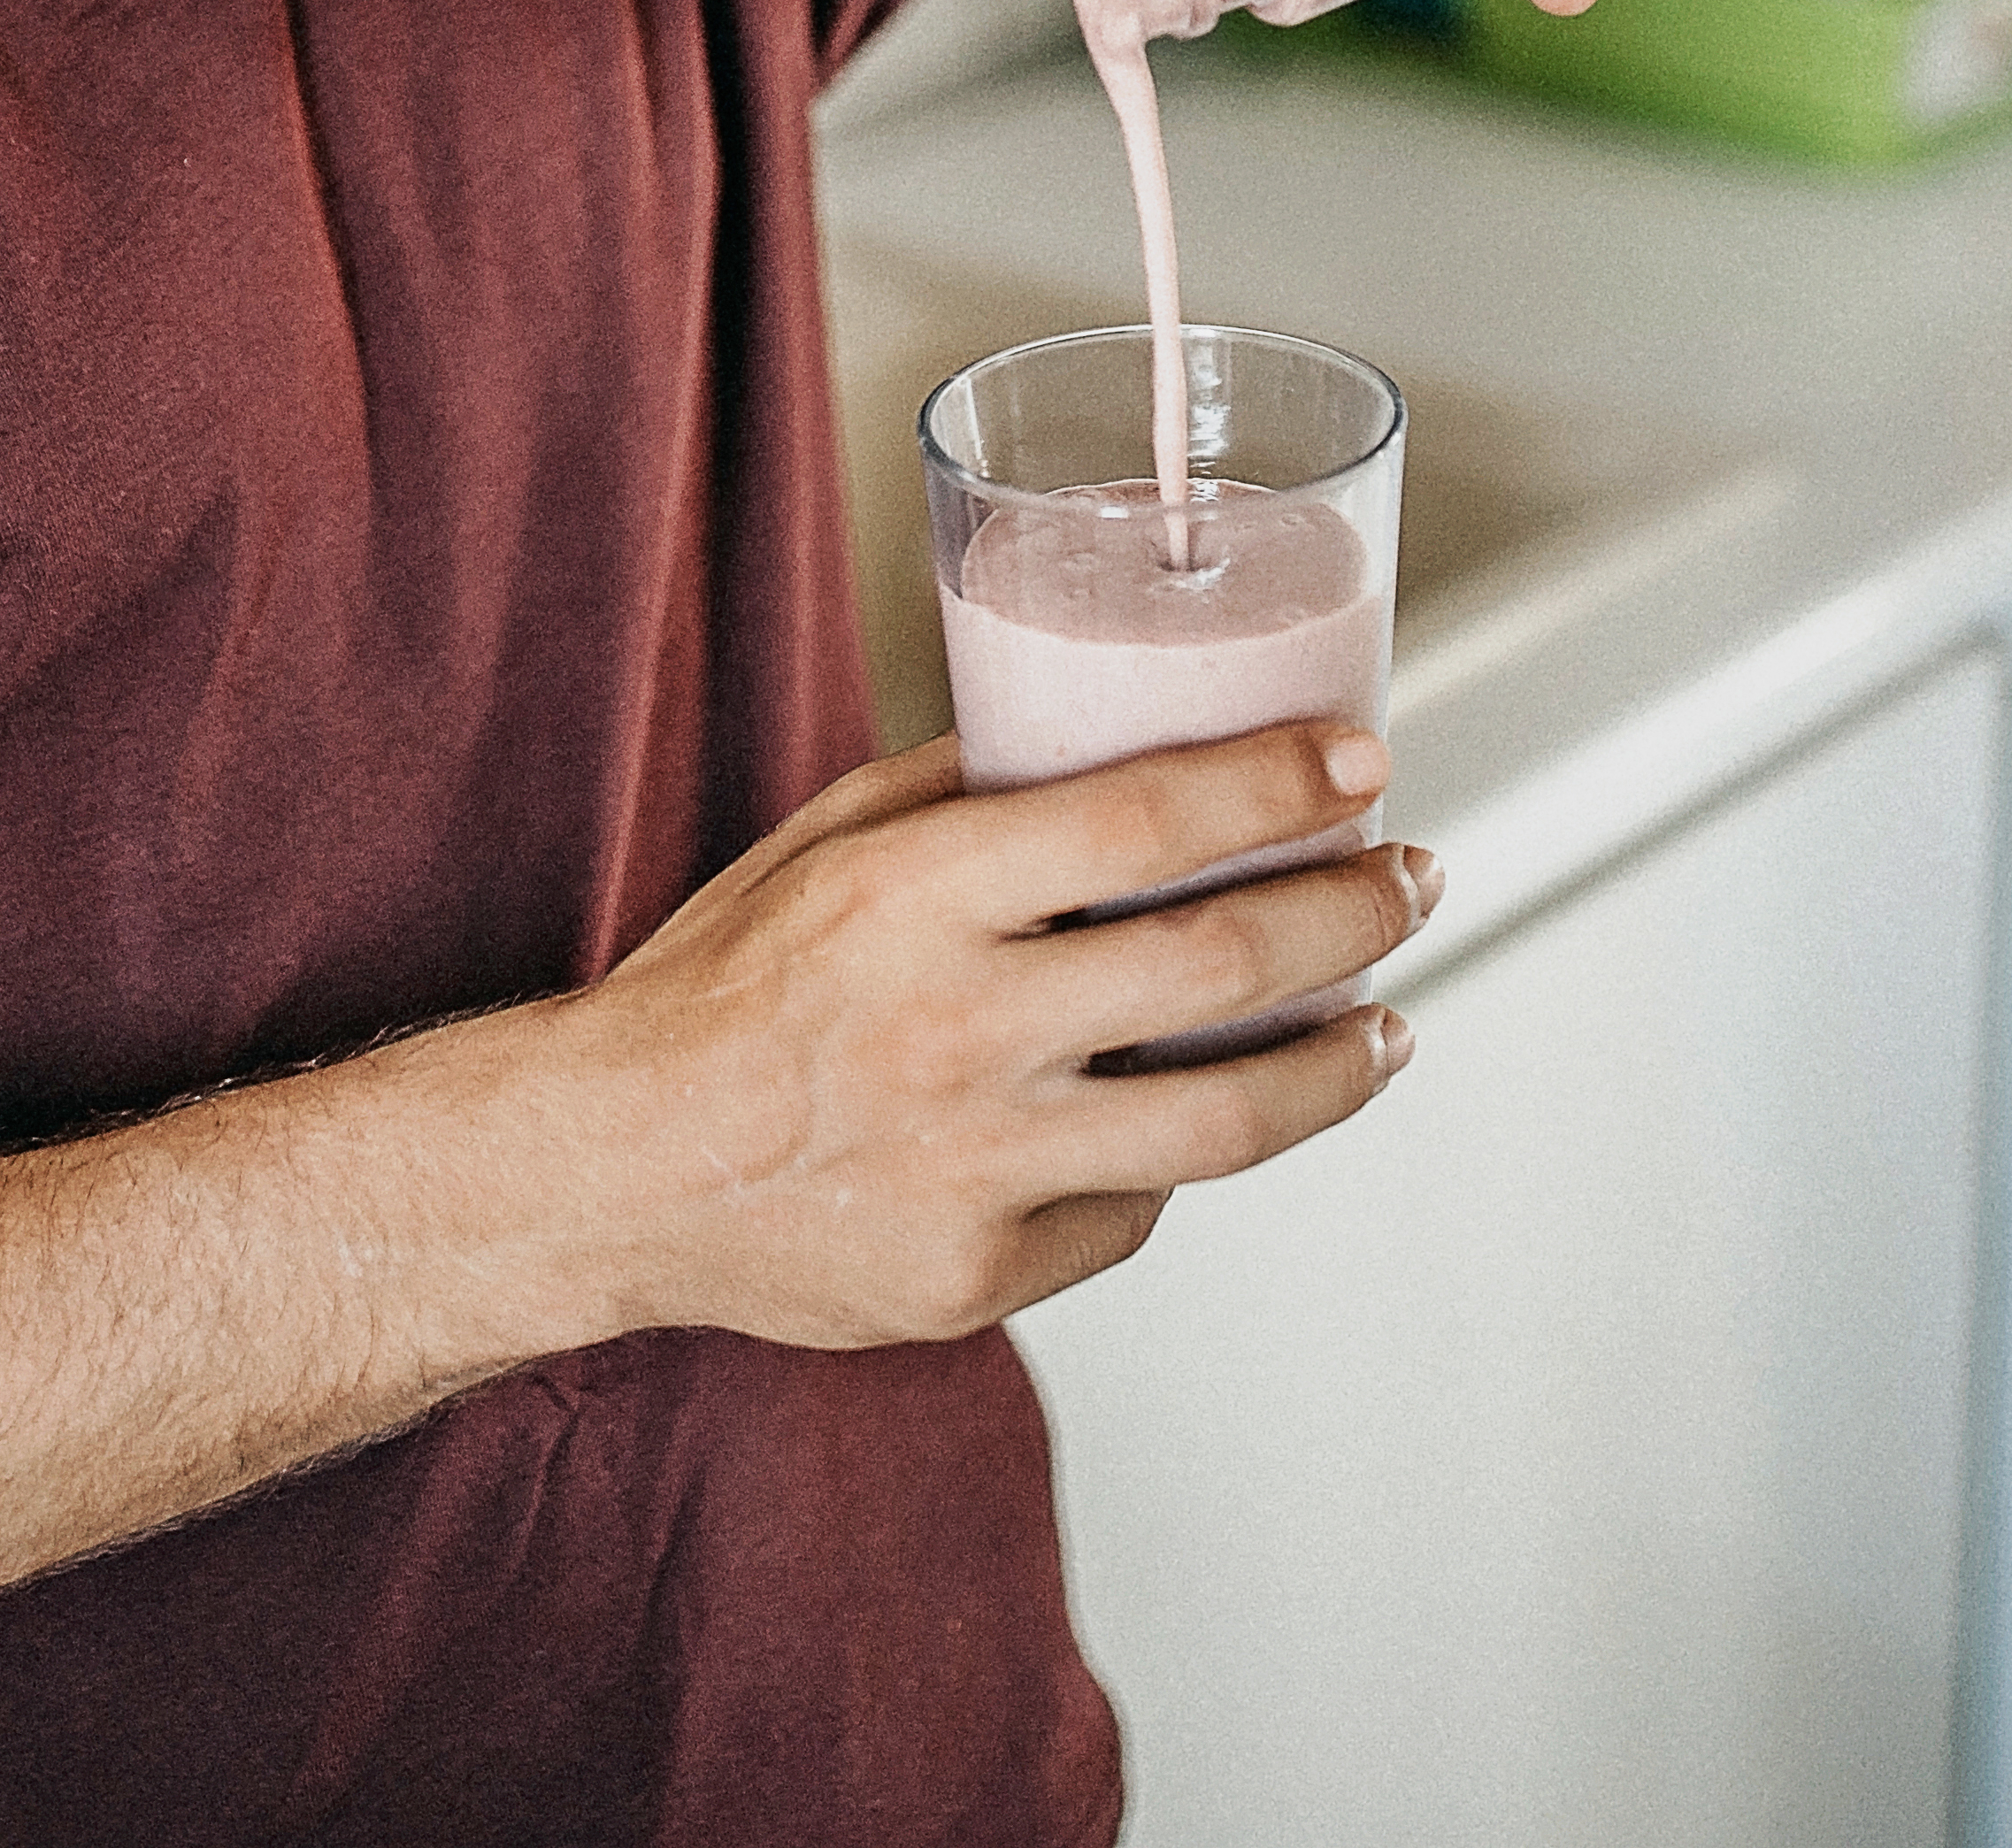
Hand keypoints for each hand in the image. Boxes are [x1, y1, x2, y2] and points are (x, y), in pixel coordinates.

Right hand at [551, 730, 1435, 1351]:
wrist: (603, 1171)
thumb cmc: (713, 992)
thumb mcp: (816, 845)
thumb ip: (958, 793)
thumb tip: (1099, 733)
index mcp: (912, 896)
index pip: (1143, 820)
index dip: (1276, 787)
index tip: (1360, 759)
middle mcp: (955, 1027)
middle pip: (1220, 962)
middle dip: (1353, 913)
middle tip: (1409, 879)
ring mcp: (974, 1166)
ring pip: (1226, 1118)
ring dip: (1339, 1065)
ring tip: (1387, 1029)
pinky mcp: (979, 1277)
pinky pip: (1131, 1211)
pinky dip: (1177, 1158)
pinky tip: (1197, 1118)